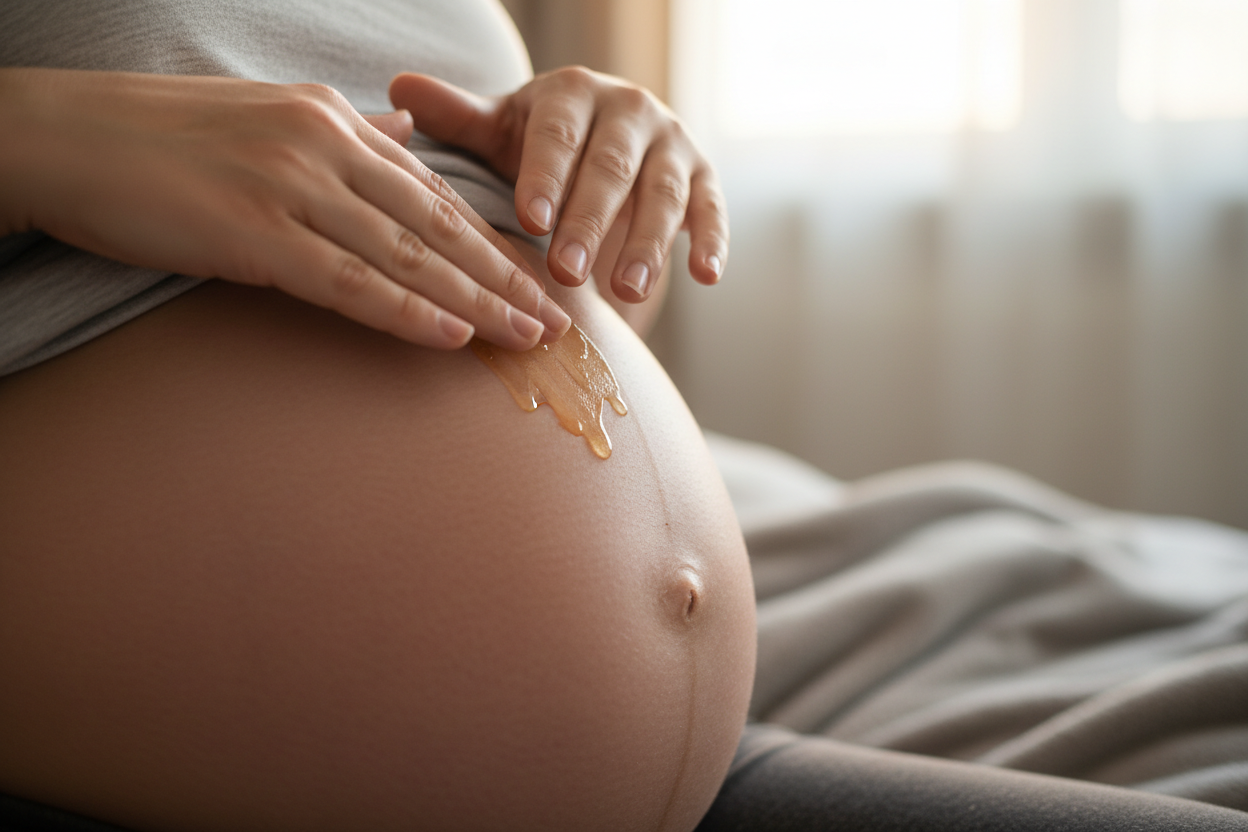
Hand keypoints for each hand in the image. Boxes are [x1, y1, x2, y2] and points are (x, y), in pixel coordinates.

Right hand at [0, 68, 570, 350]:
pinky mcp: (255, 232)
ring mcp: (292, 187)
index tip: (533, 278)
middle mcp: (325, 145)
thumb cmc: (158, 139)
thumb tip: (401, 144)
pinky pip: (349, 281)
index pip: (431, 191)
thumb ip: (342, 138)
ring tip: (528, 338)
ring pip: (410, 254)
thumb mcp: (266, 119)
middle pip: (439, 224)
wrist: (62, 136)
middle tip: (557, 320)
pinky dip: (407, 310)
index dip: (490, 240)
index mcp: (332, 119)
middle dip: (505, 277)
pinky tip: (452, 335)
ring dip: (478, 302)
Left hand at [389, 67, 728, 302]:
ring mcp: (672, 145)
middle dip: (589, 222)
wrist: (606, 142)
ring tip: (626, 290)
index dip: (545, 176)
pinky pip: (710, 209)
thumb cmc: (540, 144)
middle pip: (610, 169)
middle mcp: (629, 111)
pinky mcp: (703, 178)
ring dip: (648, 243)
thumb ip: (459, 118)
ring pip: (662, 194)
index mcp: (574, 95)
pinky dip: (712, 241)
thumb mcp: (500, 130)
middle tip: (565, 272)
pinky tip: (706, 276)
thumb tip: (399, 89)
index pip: (558, 136)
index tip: (528, 220)